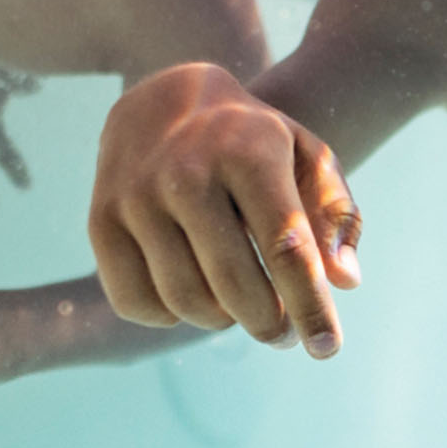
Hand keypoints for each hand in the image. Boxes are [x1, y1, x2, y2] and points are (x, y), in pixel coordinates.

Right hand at [87, 63, 361, 350]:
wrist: (164, 98)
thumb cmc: (252, 140)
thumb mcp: (306, 156)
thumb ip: (335, 215)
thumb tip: (345, 281)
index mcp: (249, 152)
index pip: (286, 248)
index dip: (310, 306)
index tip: (327, 349)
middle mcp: (187, 173)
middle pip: (235, 287)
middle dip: (270, 324)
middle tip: (285, 333)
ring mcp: (137, 197)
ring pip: (186, 301)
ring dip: (223, 320)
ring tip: (241, 304)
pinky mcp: (101, 220)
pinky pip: (136, 302)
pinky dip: (170, 316)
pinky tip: (193, 292)